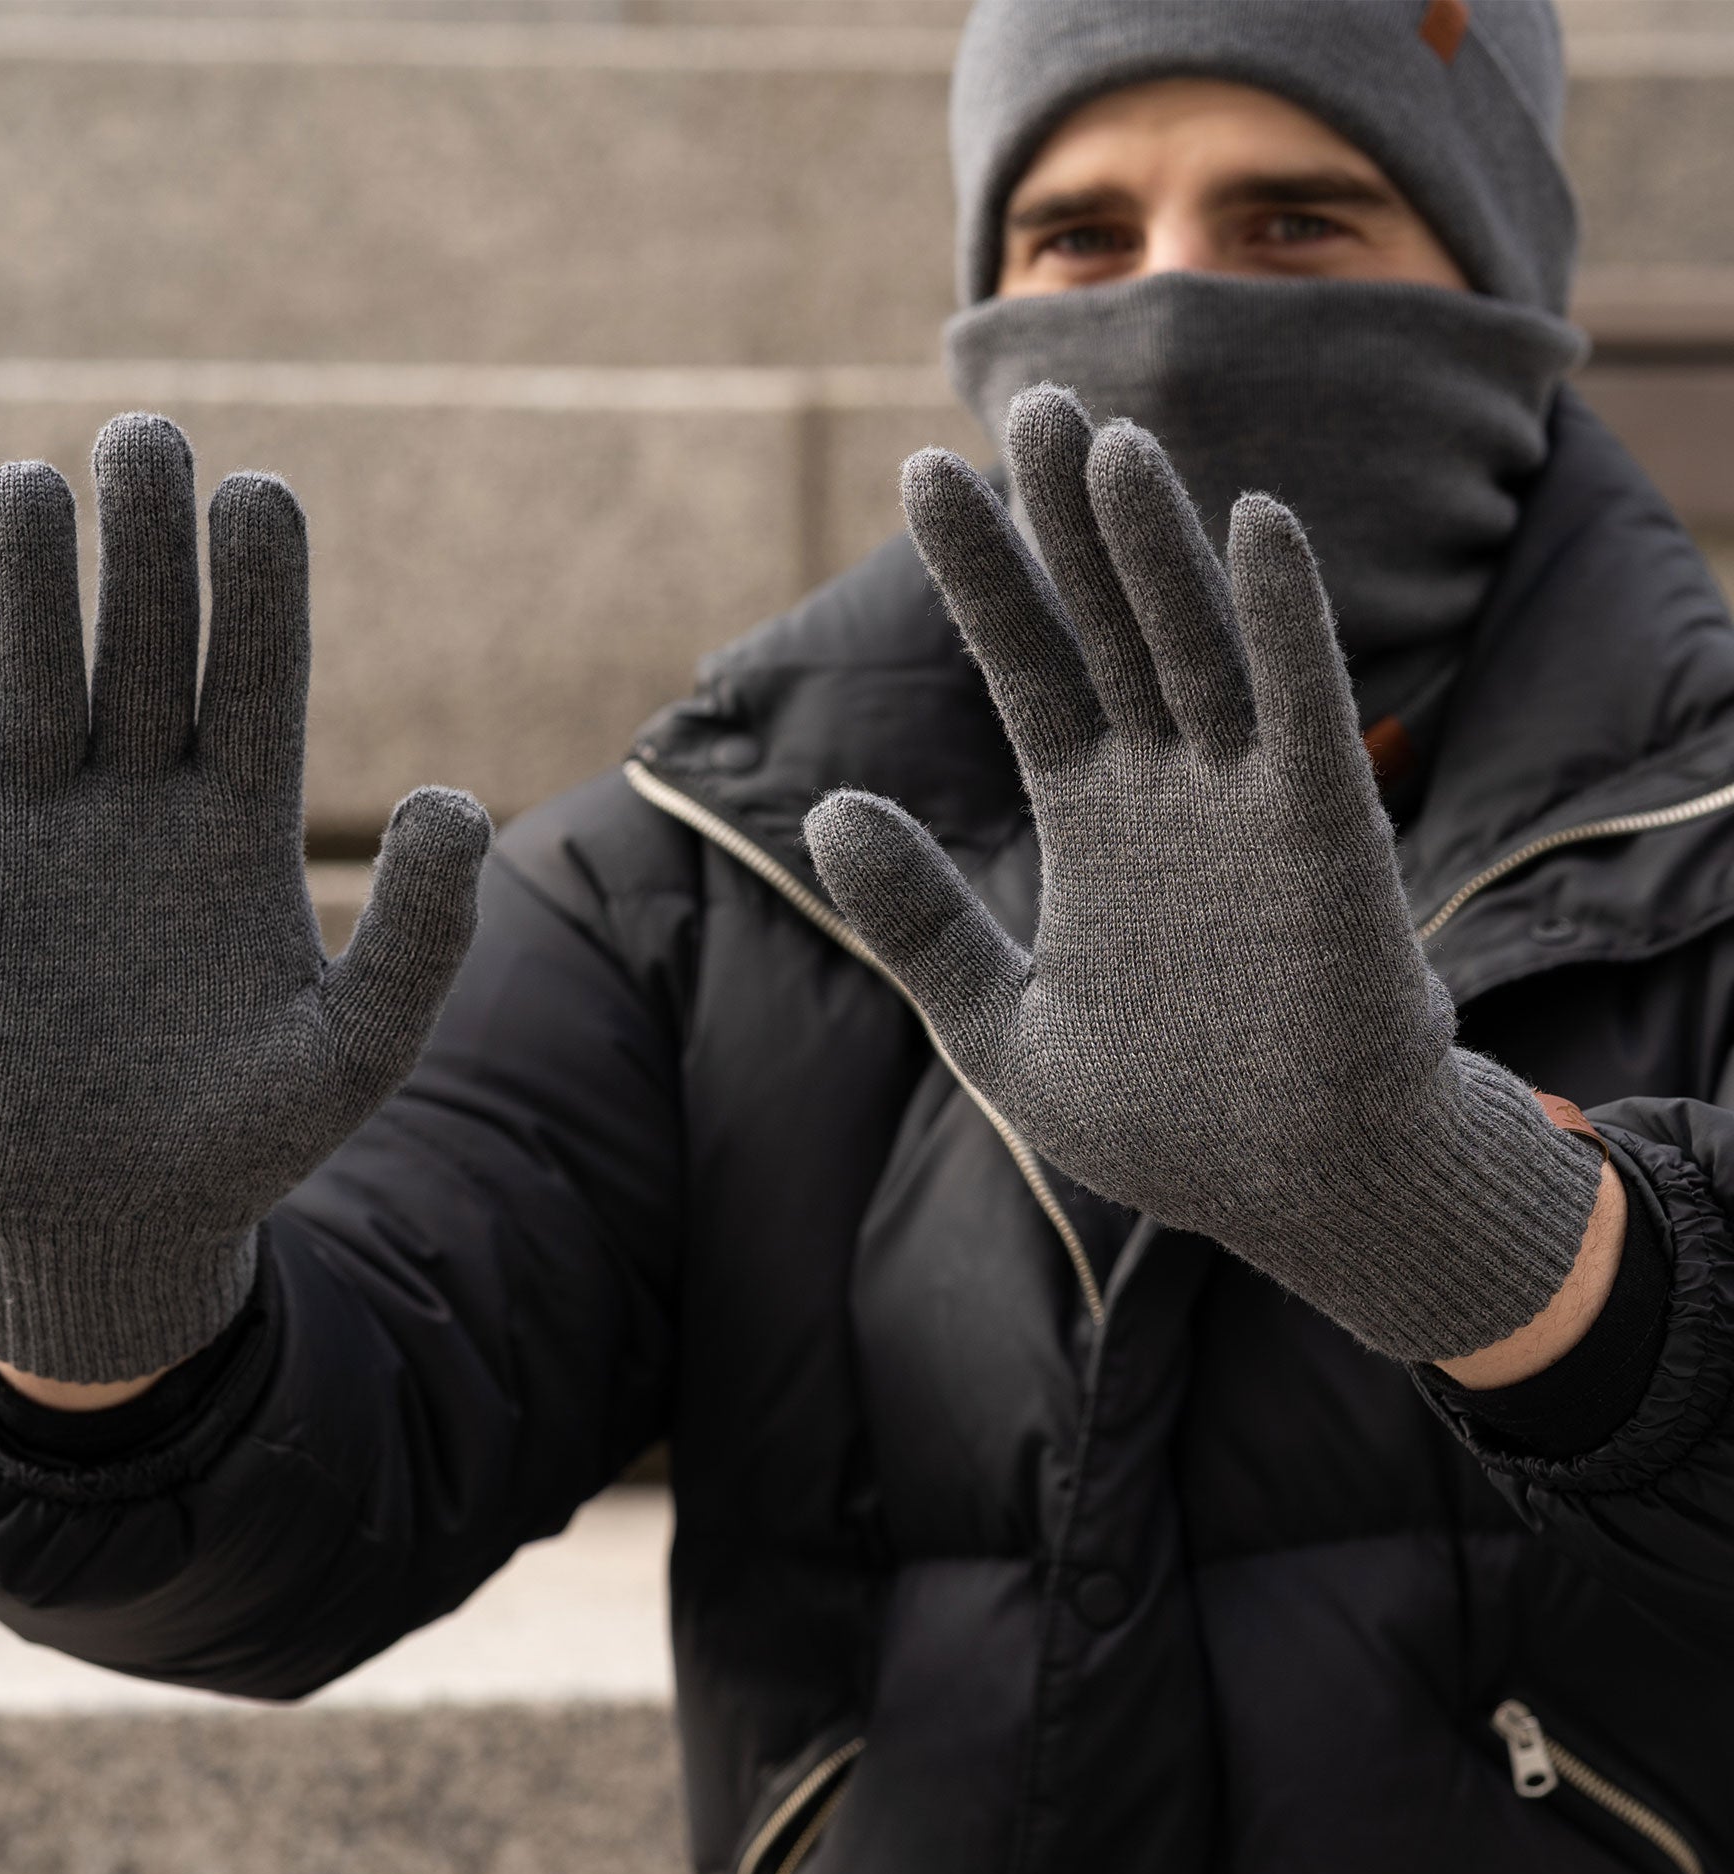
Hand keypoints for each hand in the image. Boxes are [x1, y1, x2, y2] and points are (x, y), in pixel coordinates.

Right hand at [0, 414, 489, 1383]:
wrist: (115, 1215)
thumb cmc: (251, 1137)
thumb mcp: (360, 1047)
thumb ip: (422, 934)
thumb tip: (460, 799)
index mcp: (250, 825)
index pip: (259, 675)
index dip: (259, 588)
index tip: (261, 493)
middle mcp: (150, 800)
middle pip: (147, 642)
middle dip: (148, 546)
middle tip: (149, 439)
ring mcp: (47, 826)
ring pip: (33, 667)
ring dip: (28, 576)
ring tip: (33, 488)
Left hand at [804, 388, 1600, 1363]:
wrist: (1296, 1193)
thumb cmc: (1162, 1123)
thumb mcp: (999, 1027)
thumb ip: (917, 922)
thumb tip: (826, 809)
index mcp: (1088, 818)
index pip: (1025, 665)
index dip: (981, 573)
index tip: (927, 473)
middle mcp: (1162, 789)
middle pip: (1109, 622)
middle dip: (1067, 519)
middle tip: (1031, 401)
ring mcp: (1245, 804)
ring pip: (1192, 644)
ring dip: (1152, 544)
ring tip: (1105, 440)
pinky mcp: (1325, 839)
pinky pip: (1303, 710)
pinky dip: (1282, 620)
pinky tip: (1251, 522)